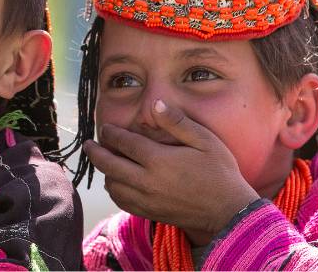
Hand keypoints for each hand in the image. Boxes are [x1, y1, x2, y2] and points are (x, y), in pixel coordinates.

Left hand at [83, 99, 259, 235]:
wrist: (229, 212)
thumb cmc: (220, 172)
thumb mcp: (205, 140)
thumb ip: (178, 122)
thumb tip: (156, 104)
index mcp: (158, 160)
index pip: (124, 143)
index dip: (111, 134)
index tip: (105, 128)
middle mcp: (147, 181)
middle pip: (109, 165)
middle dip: (95, 152)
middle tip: (88, 144)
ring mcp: (147, 200)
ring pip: (113, 185)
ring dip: (104, 172)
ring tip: (103, 161)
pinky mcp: (150, 213)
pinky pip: (122, 202)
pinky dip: (114, 191)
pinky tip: (116, 183)